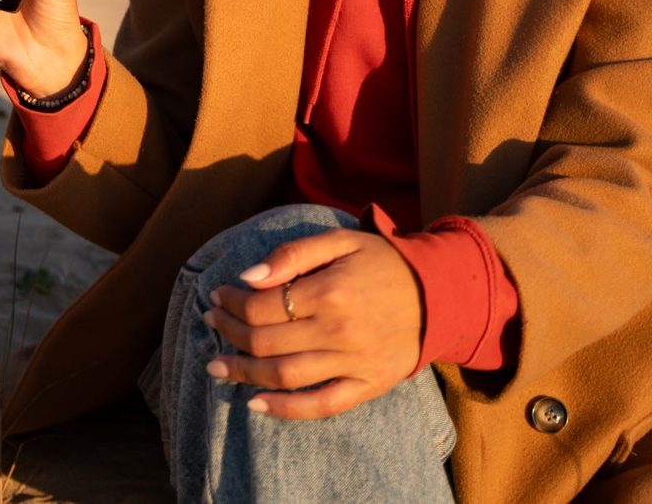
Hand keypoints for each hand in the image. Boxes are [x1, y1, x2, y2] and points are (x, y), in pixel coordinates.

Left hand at [203, 229, 422, 419]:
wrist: (440, 293)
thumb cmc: (383, 262)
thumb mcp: (340, 241)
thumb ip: (292, 255)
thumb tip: (248, 276)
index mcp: (331, 291)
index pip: (262, 306)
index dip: (231, 302)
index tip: (218, 296)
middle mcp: (341, 331)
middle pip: (267, 341)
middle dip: (229, 333)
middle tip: (210, 323)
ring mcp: (356, 362)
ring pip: (286, 376)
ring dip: (244, 373)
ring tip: (217, 366)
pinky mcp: (370, 385)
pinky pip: (322, 405)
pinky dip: (286, 410)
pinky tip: (256, 404)